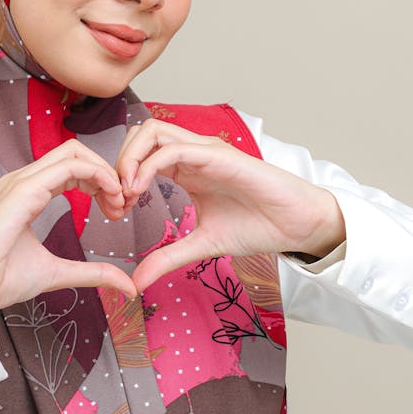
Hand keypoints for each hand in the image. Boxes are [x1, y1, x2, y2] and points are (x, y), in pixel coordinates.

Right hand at [0, 140, 135, 322]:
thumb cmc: (2, 281)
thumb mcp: (60, 273)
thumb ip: (93, 273)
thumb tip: (127, 285)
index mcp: (27, 192)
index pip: (72, 167)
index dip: (101, 181)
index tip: (118, 210)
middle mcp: (22, 181)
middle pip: (75, 152)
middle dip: (107, 172)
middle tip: (124, 204)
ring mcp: (20, 182)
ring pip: (74, 152)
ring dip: (105, 173)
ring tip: (119, 203)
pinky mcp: (22, 191)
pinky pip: (68, 167)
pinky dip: (96, 175)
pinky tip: (109, 197)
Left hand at [116, 119, 345, 292]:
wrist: (296, 225)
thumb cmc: (257, 227)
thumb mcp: (201, 246)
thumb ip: (167, 258)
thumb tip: (136, 281)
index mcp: (185, 169)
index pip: (140, 154)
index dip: (120, 178)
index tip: (116, 211)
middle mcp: (192, 153)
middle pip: (140, 134)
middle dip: (119, 162)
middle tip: (116, 200)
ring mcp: (205, 151)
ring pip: (153, 131)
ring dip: (130, 158)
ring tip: (127, 193)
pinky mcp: (219, 156)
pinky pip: (175, 149)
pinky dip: (149, 165)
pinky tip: (141, 190)